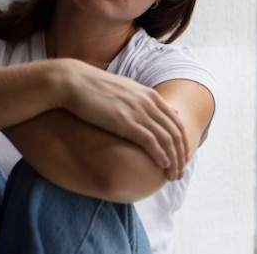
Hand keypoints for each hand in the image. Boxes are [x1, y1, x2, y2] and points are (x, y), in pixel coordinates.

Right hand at [54, 59, 187, 179]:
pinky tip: (163, 165)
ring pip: (166, 139)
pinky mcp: (125, 121)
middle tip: (180, 173)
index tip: (182, 159)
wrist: (73, 81)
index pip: (177, 123)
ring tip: (173, 176)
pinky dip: (160, 154)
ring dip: (173, 160)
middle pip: (175, 133)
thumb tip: (170, 111)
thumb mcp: (129, 91)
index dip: (183, 143)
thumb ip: (150, 102)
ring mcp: (138, 111)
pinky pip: (150, 140)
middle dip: (181, 155)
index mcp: (151, 96)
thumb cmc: (97, 89)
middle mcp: (149, 103)